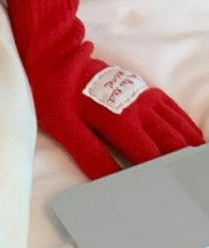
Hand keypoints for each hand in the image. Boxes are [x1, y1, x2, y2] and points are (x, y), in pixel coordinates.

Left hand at [0, 0, 204, 179]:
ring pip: (176, 126)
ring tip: (196, 166)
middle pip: (171, 143)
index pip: (150, 156)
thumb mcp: (64, 127)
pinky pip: (171, 108)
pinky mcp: (141, 87)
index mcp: (119, 120)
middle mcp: (137, 107)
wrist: (53, 55)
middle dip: (182, 164)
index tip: (171, 193)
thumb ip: (91, 155)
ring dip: (189, 147)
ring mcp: (142, 95)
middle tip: (191, 185)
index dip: (162, 177)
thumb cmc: (54, 92)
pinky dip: (185, 125)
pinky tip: (192, 138)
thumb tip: (114, 181)